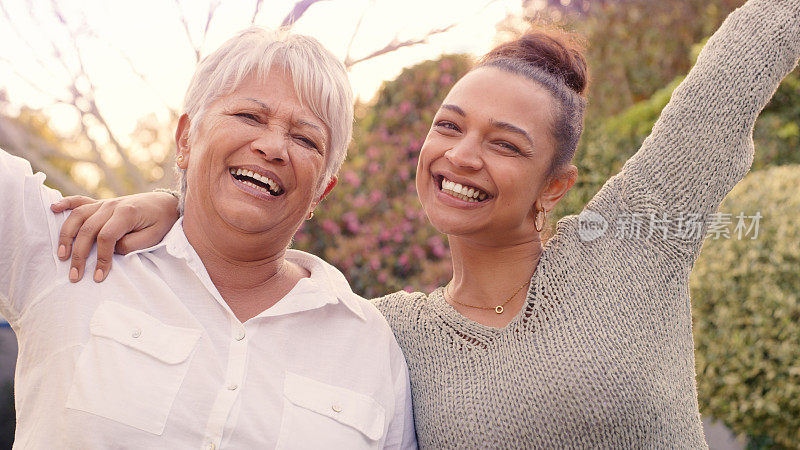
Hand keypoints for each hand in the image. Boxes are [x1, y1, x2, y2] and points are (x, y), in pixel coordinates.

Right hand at [50, 192, 179, 282]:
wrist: (166, 204)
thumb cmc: (161, 222)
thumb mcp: (153, 237)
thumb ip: (131, 245)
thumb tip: (111, 251)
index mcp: (126, 213)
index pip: (106, 237)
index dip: (101, 258)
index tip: (99, 277)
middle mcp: (112, 206)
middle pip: (88, 230)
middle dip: (79, 255)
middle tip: (74, 276)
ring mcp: (105, 203)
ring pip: (78, 217)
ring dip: (66, 235)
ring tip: (61, 255)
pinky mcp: (101, 204)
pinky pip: (80, 201)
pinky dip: (65, 204)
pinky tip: (52, 208)